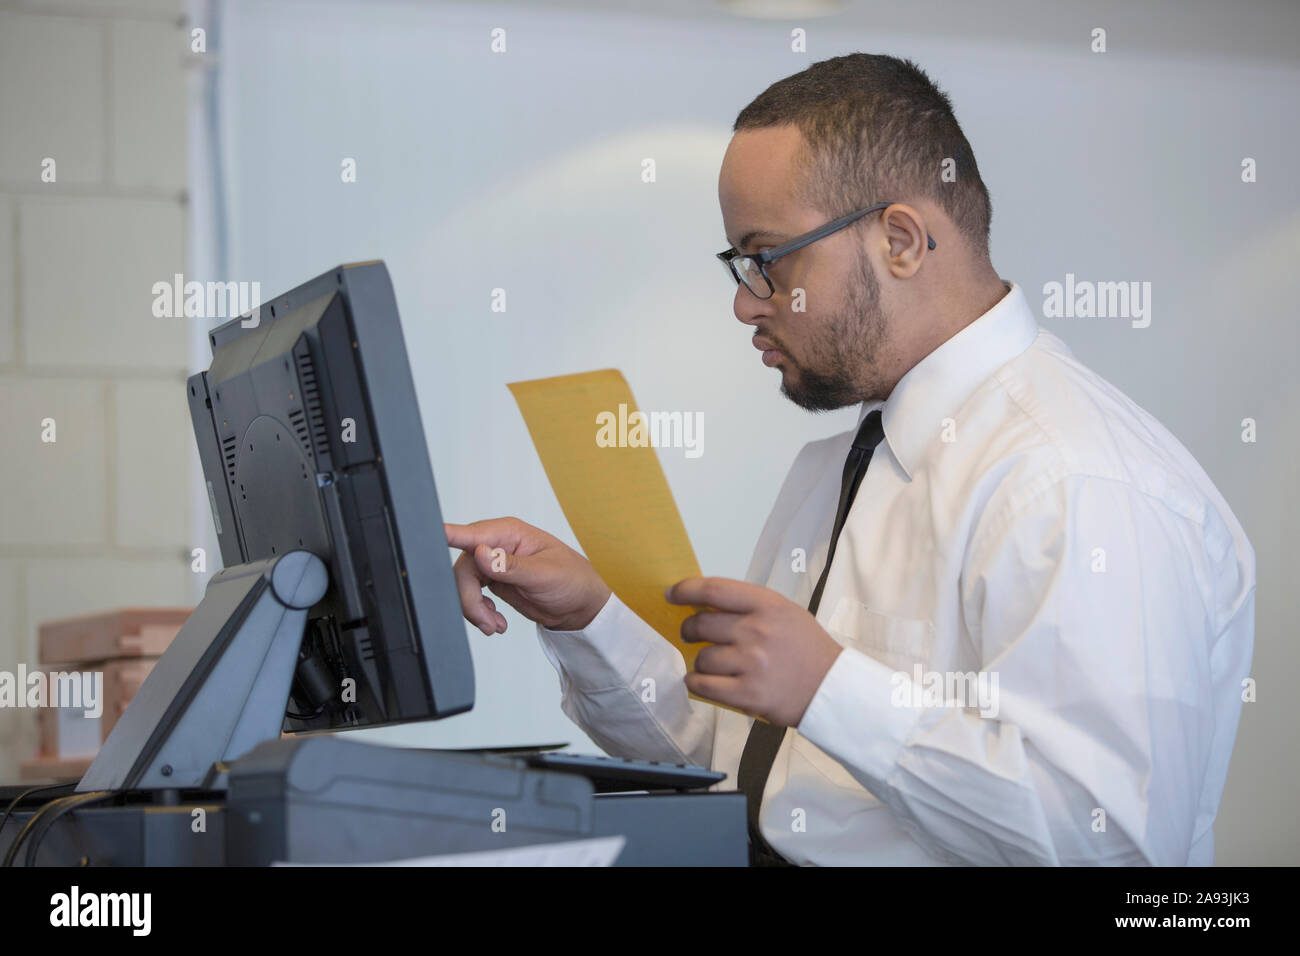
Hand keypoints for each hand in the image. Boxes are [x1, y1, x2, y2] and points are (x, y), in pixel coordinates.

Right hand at [444, 517, 611, 633]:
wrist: (580, 607)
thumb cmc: (573, 581)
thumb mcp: (544, 575)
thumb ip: (511, 566)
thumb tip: (482, 553)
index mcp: (510, 533)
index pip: (473, 533)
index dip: (449, 536)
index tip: (432, 537)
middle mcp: (497, 545)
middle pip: (463, 568)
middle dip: (469, 598)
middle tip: (486, 621)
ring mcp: (492, 564)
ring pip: (463, 584)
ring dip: (474, 609)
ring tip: (494, 626)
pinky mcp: (492, 582)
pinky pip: (471, 596)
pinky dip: (478, 612)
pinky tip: (495, 622)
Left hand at [666, 577, 842, 726]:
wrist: (831, 688)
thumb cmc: (806, 649)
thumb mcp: (785, 613)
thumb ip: (749, 607)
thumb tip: (704, 606)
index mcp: (768, 605)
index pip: (714, 589)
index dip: (686, 590)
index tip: (672, 594)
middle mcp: (758, 631)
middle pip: (701, 624)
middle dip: (689, 630)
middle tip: (690, 634)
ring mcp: (752, 663)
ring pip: (702, 658)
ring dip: (700, 662)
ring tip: (713, 664)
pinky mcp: (747, 694)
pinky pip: (703, 685)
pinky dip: (696, 683)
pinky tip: (702, 681)